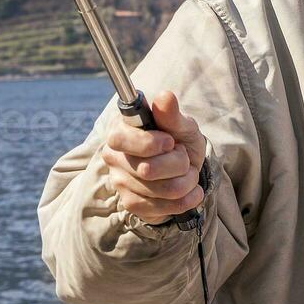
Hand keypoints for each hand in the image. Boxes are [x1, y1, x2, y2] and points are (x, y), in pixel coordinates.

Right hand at [103, 90, 206, 224]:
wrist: (187, 168)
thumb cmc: (180, 140)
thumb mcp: (182, 125)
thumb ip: (172, 114)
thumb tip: (164, 96)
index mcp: (121, 130)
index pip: (122, 140)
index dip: (150, 143)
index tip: (170, 141)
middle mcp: (114, 157)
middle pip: (148, 169)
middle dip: (179, 163)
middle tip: (183, 156)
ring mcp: (120, 183)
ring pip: (162, 190)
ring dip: (187, 181)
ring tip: (188, 172)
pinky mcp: (132, 204)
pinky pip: (164, 208)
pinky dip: (186, 199)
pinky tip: (189, 190)